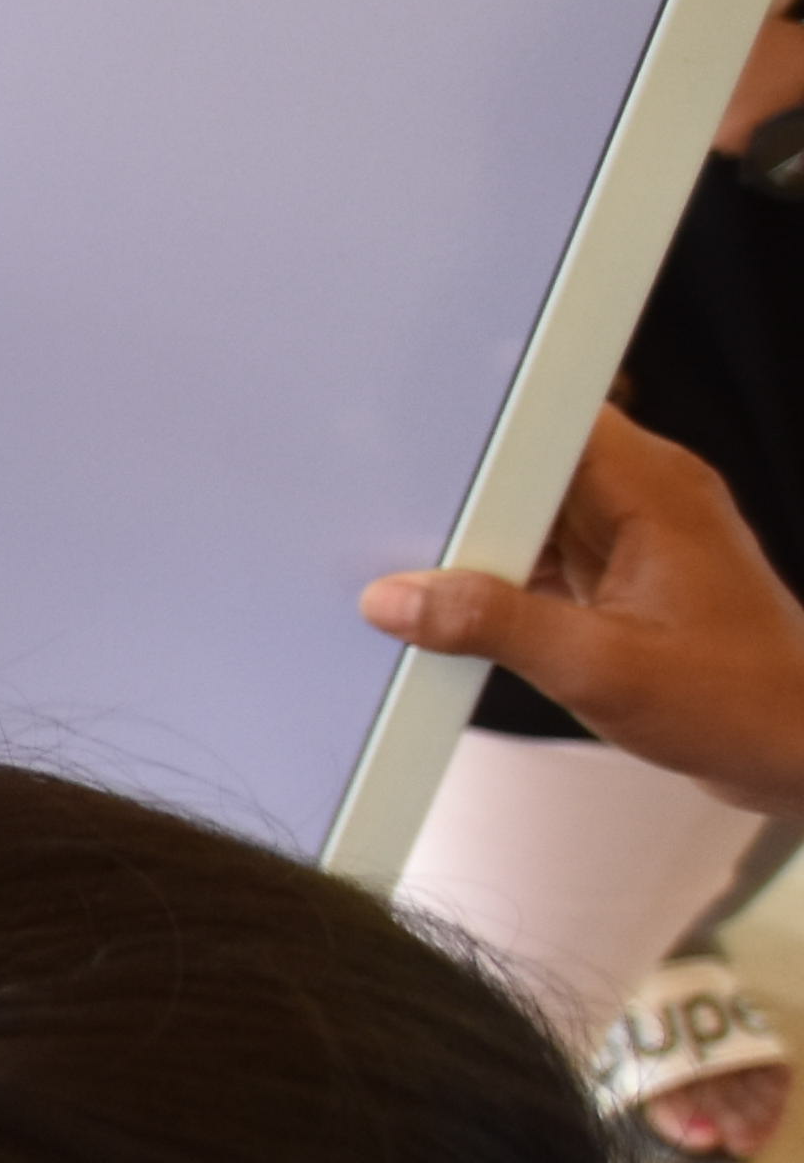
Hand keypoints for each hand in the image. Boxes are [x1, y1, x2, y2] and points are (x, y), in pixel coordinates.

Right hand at [367, 407, 803, 817]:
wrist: (798, 748)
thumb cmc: (740, 703)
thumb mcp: (598, 667)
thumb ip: (493, 625)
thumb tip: (399, 600)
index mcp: (654, 487)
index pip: (549, 414)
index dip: (477, 428)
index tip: (414, 459)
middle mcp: (649, 494)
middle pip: (529, 459)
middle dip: (466, 498)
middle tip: (412, 543)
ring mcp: (639, 531)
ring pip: (532, 506)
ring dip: (484, 544)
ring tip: (440, 586)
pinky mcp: (627, 568)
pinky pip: (547, 548)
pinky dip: (509, 576)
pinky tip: (478, 614)